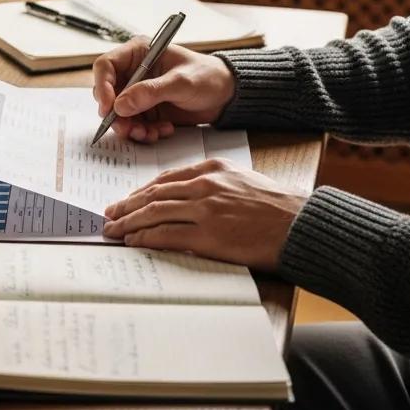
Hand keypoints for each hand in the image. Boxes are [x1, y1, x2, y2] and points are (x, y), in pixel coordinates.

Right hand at [92, 37, 236, 141]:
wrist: (225, 95)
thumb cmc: (207, 76)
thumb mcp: (180, 82)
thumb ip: (150, 92)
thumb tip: (120, 106)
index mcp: (138, 53)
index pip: (106, 66)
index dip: (102, 87)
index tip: (108, 108)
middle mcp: (134, 72)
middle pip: (108, 94)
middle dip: (116, 115)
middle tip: (128, 128)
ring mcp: (139, 93)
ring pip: (119, 114)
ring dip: (132, 127)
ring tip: (151, 133)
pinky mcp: (146, 110)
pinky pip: (134, 124)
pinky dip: (145, 132)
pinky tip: (164, 130)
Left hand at [102, 158, 306, 270]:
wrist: (300, 224)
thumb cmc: (277, 206)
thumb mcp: (242, 180)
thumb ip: (214, 183)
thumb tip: (188, 197)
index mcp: (212, 169)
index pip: (166, 179)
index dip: (142, 191)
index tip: (128, 199)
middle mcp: (205, 185)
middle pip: (154, 194)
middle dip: (127, 205)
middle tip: (109, 215)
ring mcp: (205, 209)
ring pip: (154, 212)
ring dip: (129, 222)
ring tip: (113, 230)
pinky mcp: (208, 235)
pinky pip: (166, 235)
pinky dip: (145, 237)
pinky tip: (134, 241)